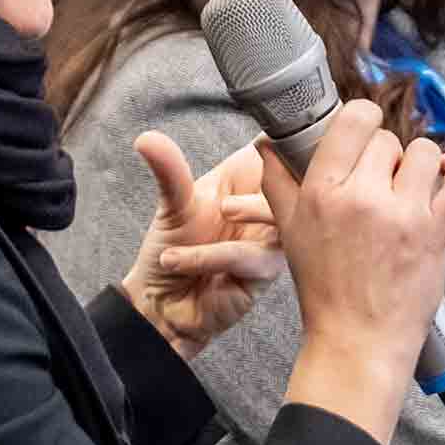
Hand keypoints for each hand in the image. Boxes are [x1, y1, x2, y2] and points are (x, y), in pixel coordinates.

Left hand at [118, 132, 284, 358]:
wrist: (159, 306)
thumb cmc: (170, 252)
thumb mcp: (171, 205)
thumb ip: (170, 171)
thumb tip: (147, 138)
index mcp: (247, 181)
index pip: (279, 148)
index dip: (284, 140)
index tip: (273, 139)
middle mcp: (263, 208)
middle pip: (297, 178)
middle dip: (277, 175)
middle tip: (232, 192)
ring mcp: (269, 240)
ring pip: (284, 214)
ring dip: (250, 210)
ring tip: (218, 213)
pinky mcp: (264, 273)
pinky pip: (251, 256)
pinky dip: (210, 255)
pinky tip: (176, 258)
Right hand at [261, 99, 444, 444]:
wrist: (358, 340)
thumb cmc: (324, 289)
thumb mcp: (289, 232)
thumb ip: (277, 182)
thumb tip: (266, 144)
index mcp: (323, 192)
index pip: (354, 120)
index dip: (362, 122)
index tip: (364, 136)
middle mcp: (363, 197)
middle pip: (387, 139)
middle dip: (385, 158)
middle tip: (380, 186)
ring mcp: (404, 214)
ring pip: (425, 152)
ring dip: (419, 165)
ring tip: (409, 190)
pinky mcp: (437, 231)